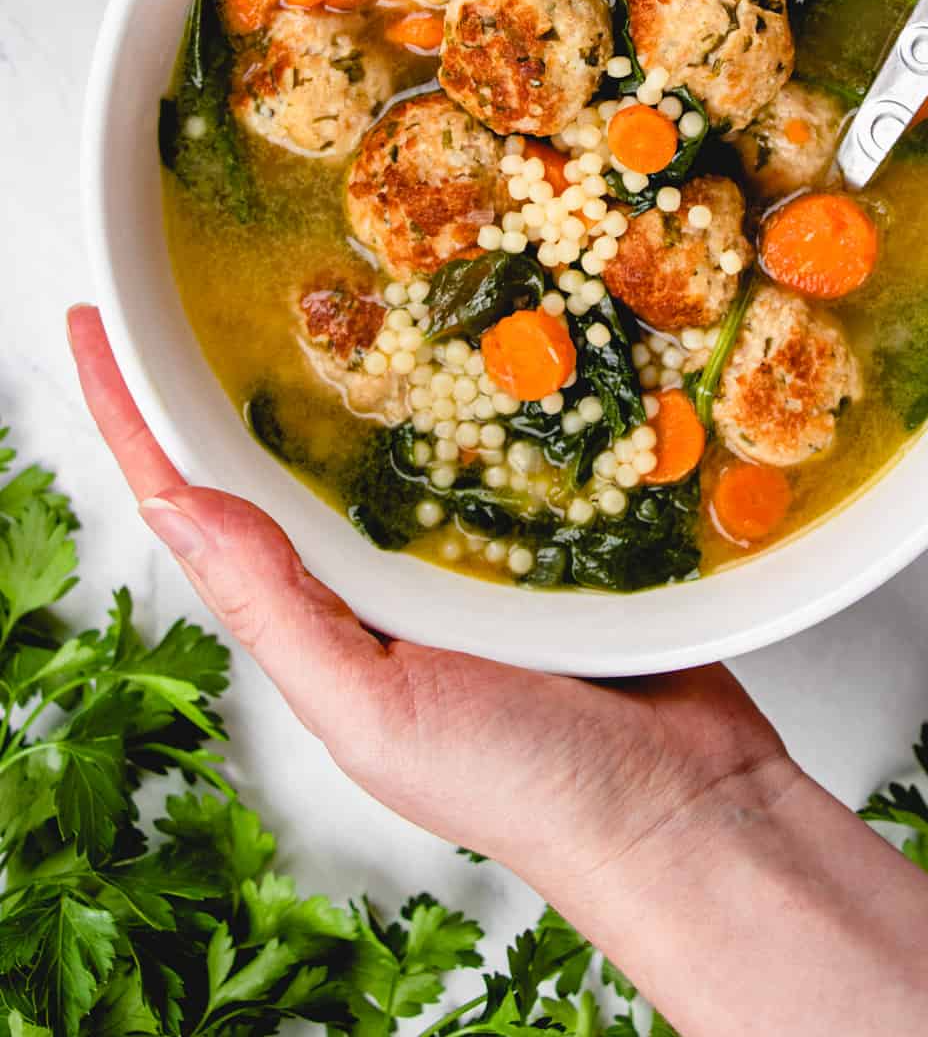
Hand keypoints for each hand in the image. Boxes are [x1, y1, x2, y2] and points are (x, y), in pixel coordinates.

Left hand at [70, 306, 927, 1035]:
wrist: (688, 811)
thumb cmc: (530, 785)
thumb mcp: (375, 709)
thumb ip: (276, 611)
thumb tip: (177, 503)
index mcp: (318, 617)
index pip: (193, 501)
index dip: (130, 415)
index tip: (90, 324)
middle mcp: (377, 573)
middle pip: (278, 448)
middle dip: (229, 366)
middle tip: (205, 270)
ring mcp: (462, 545)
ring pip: (386, 426)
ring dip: (352, 351)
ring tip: (329, 265)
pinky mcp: (547, 522)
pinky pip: (496, 431)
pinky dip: (475, 375)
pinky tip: (478, 317)